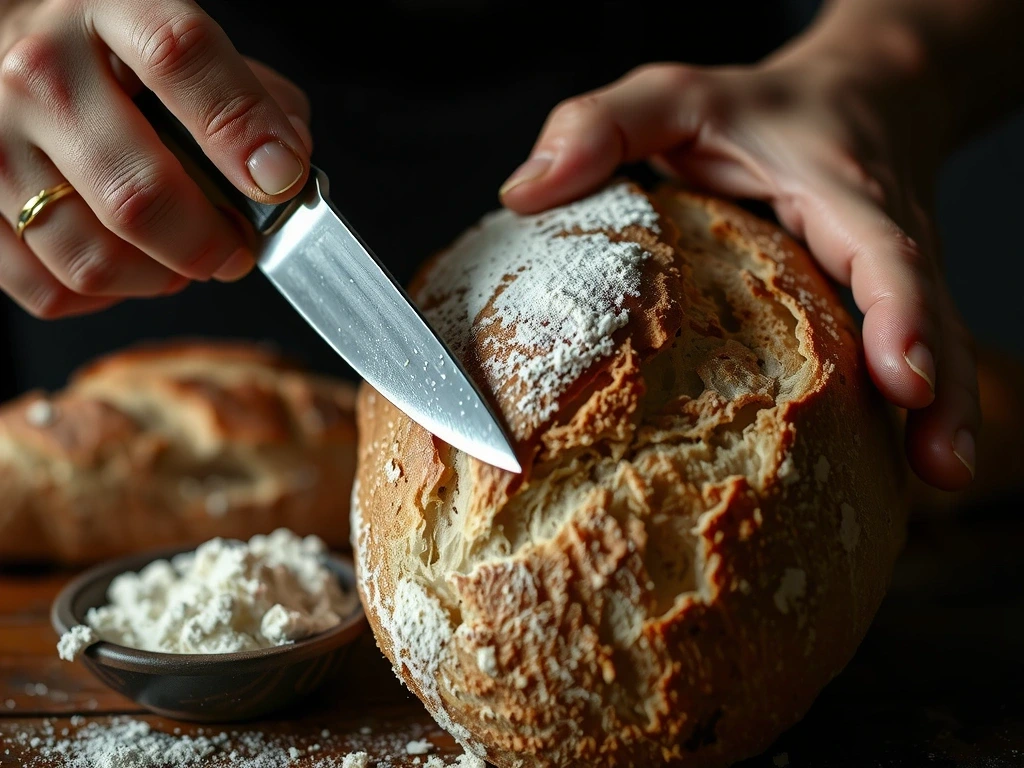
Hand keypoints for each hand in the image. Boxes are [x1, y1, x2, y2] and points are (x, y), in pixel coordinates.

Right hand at [0, 0, 312, 317]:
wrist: (5, 43)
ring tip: (182, 260)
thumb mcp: (180, 37)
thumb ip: (250, 94)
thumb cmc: (108, 53)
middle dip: (209, 243)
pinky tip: (125, 265)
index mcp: (108, 9)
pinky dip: (104, 297)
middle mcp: (40, 73)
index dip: (241, 130)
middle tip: (237, 250)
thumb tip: (284, 167)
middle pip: (136, 193)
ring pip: (93, 258)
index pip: (179, 58)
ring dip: (160, 279)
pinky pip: (49, 290)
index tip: (281, 181)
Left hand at [500, 57, 977, 490]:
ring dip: (942, 414)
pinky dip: (914, 410)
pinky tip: (901, 467)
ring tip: (938, 479)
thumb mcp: (677, 95)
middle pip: (929, 315)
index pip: (882, 251)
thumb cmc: (756, 110)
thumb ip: (605, 125)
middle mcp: (881, 239)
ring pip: (935, 344)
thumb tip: (524, 193)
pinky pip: (908, 357)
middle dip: (941, 391)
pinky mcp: (880, 307)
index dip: (901, 312)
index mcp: (839, 192)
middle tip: (940, 466)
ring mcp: (888, 279)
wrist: (852, 99)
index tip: (902, 375)